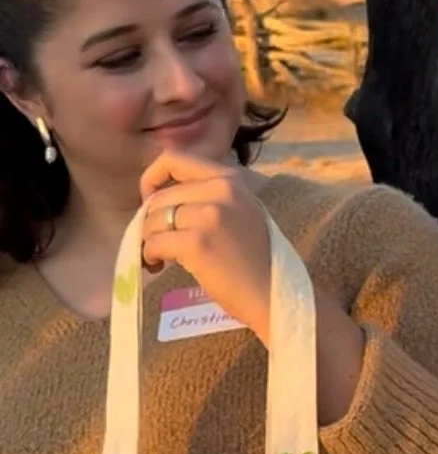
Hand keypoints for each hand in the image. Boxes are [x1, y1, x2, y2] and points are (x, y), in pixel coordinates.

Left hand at [139, 152, 272, 345]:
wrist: (272, 294)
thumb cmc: (254, 259)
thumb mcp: (239, 210)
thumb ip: (208, 195)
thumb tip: (157, 195)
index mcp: (230, 179)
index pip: (174, 159)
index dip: (152, 179)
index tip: (150, 202)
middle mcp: (222, 190)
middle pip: (159, 198)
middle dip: (151, 223)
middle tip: (158, 243)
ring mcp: (210, 215)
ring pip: (153, 221)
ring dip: (149, 241)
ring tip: (160, 257)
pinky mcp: (197, 242)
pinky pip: (154, 242)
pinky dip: (150, 256)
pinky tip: (159, 265)